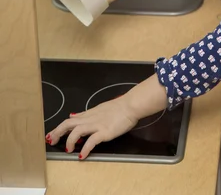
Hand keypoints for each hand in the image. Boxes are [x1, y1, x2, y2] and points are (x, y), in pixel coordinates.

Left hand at [46, 74, 167, 159]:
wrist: (130, 105)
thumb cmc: (118, 107)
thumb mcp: (99, 109)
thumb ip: (85, 114)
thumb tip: (73, 115)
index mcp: (89, 114)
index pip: (70, 120)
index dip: (59, 128)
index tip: (51, 135)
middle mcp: (90, 119)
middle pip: (69, 124)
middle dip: (58, 132)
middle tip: (51, 141)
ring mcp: (97, 125)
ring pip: (77, 130)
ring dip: (70, 141)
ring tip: (68, 149)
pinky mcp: (105, 131)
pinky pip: (92, 140)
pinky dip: (85, 148)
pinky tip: (82, 155)